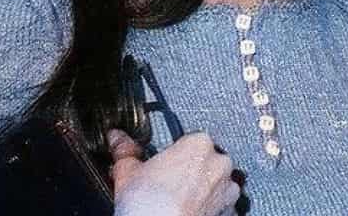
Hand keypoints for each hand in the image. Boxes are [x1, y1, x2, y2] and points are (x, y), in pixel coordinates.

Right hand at [108, 129, 239, 215]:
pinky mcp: (230, 210)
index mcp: (199, 143)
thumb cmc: (147, 204)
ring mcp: (227, 188)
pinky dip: (208, 207)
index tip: (163, 165)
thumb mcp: (127, 171)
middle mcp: (219, 162)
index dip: (173, 154)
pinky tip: (189, 212)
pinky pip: (221, 204)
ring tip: (178, 201)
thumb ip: (125, 151)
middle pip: (205, 161)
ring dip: (203, 189)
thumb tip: (117, 139)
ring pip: (216, 183)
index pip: (188, 140)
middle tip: (168, 184)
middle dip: (190, 171)